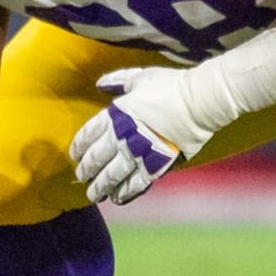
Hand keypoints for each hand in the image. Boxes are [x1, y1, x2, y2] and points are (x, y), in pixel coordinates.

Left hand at [70, 66, 213, 205]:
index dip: (79, 146)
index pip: (89, 134)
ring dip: (101, 186)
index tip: (75, 155)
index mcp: (116, 114)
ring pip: (112, 175)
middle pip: (97, 158)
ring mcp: (139, 152)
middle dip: (86, 170)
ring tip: (94, 194)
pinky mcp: (157, 165)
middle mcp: (123, 135)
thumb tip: (100, 84)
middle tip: (82, 178)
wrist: (200, 101)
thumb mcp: (140, 78)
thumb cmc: (171, 86)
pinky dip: (125, 192)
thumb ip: (118, 81)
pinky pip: (136, 183)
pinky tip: (118, 198)